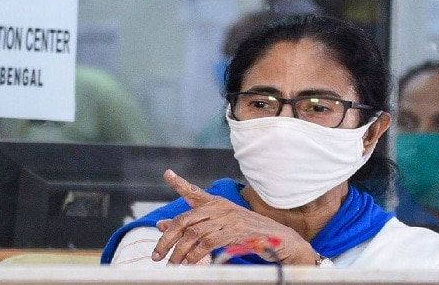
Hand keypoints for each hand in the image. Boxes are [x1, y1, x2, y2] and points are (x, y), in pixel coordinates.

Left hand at [151, 169, 316, 264]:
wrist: (281, 241)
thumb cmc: (249, 234)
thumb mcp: (221, 226)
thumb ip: (194, 225)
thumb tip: (163, 225)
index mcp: (217, 203)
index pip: (195, 192)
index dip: (180, 183)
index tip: (168, 174)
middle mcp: (221, 208)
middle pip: (185, 220)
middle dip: (167, 239)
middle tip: (156, 255)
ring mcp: (229, 219)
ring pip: (194, 234)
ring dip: (180, 252)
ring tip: (172, 265)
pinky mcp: (236, 233)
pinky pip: (209, 243)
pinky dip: (196, 255)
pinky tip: (190, 263)